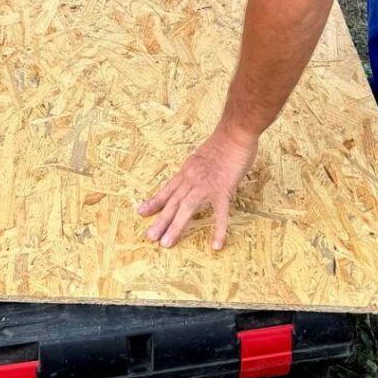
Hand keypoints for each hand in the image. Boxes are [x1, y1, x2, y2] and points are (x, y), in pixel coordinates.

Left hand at [138, 124, 258, 249]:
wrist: (236, 132)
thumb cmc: (224, 142)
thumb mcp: (203, 155)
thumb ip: (198, 168)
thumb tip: (196, 176)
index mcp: (187, 170)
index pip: (168, 189)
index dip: (154, 201)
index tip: (141, 212)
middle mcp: (192, 178)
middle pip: (173, 201)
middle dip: (161, 220)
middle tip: (150, 236)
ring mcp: (206, 184)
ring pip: (187, 207)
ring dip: (175, 226)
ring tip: (166, 243)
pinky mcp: (223, 189)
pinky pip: (220, 213)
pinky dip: (218, 229)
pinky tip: (216, 245)